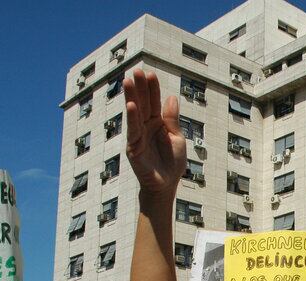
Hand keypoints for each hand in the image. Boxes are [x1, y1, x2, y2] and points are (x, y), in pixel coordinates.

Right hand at [124, 69, 186, 196]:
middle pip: (143, 104)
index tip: (150, 74)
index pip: (154, 102)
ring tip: (128, 81)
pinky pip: (133, 130)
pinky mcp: (133, 148)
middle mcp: (145, 127)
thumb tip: (171, 97)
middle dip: (140, 88)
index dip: (152, 89)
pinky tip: (132, 105)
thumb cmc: (172, 163)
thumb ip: (172, 120)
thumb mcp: (177, 138)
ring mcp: (138, 136)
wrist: (167, 185)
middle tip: (137, 70)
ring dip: (131, 97)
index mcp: (157, 123)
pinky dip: (132, 118)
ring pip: (135, 114)